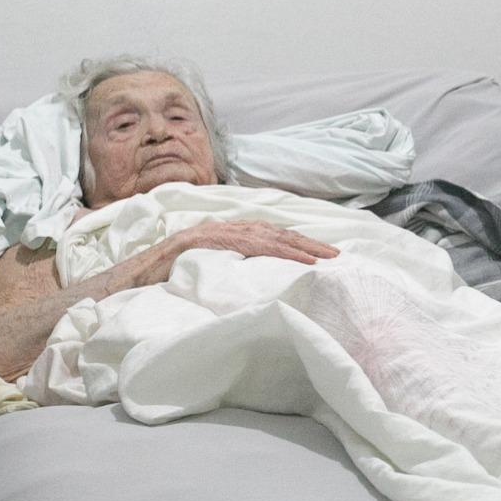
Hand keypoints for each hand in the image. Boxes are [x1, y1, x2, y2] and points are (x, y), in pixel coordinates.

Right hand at [170, 220, 340, 263]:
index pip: (281, 237)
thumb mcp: (223, 259)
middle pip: (286, 235)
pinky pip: (265, 247)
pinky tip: (304, 260)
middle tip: (338, 255)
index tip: (326, 253)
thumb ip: (243, 260)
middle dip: (313, 244)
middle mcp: (245, 227)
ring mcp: (237, 232)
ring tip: (327, 257)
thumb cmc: (191, 261)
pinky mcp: (231, 241)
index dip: (305, 243)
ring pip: (280, 239)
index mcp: (245, 231)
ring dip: (307, 248)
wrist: (162, 256)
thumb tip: (264, 273)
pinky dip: (287, 253)